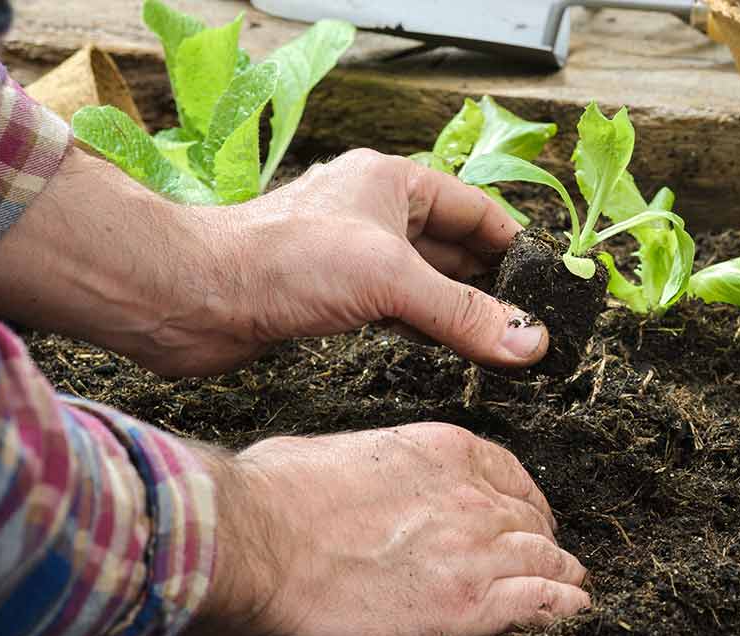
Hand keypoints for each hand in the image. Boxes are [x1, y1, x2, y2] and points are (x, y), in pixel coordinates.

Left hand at [0, 147, 546, 375]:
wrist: (192, 297)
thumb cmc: (283, 261)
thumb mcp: (390, 280)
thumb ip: (464, 312)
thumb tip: (530, 341)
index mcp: (393, 182)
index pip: (474, 209)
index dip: (513, 243)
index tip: (547, 282)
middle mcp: (374, 212)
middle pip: (453, 247)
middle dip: (491, 282)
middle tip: (532, 322)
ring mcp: (352, 255)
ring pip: (424, 281)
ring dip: (458, 309)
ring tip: (500, 342)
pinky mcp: (330, 296)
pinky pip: (394, 309)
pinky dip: (423, 327)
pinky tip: (444, 349)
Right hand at [187, 423, 589, 635]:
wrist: (254, 540)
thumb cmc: (275, 494)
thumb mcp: (335, 451)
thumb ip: (375, 465)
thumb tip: (363, 481)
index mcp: (443, 451)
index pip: (510, 474)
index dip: (524, 500)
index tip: (525, 515)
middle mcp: (470, 496)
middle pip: (530, 519)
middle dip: (540, 538)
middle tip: (544, 556)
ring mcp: (473, 550)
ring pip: (545, 560)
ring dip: (560, 573)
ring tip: (570, 585)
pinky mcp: (465, 605)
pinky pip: (539, 603)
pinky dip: (561, 607)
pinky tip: (570, 611)